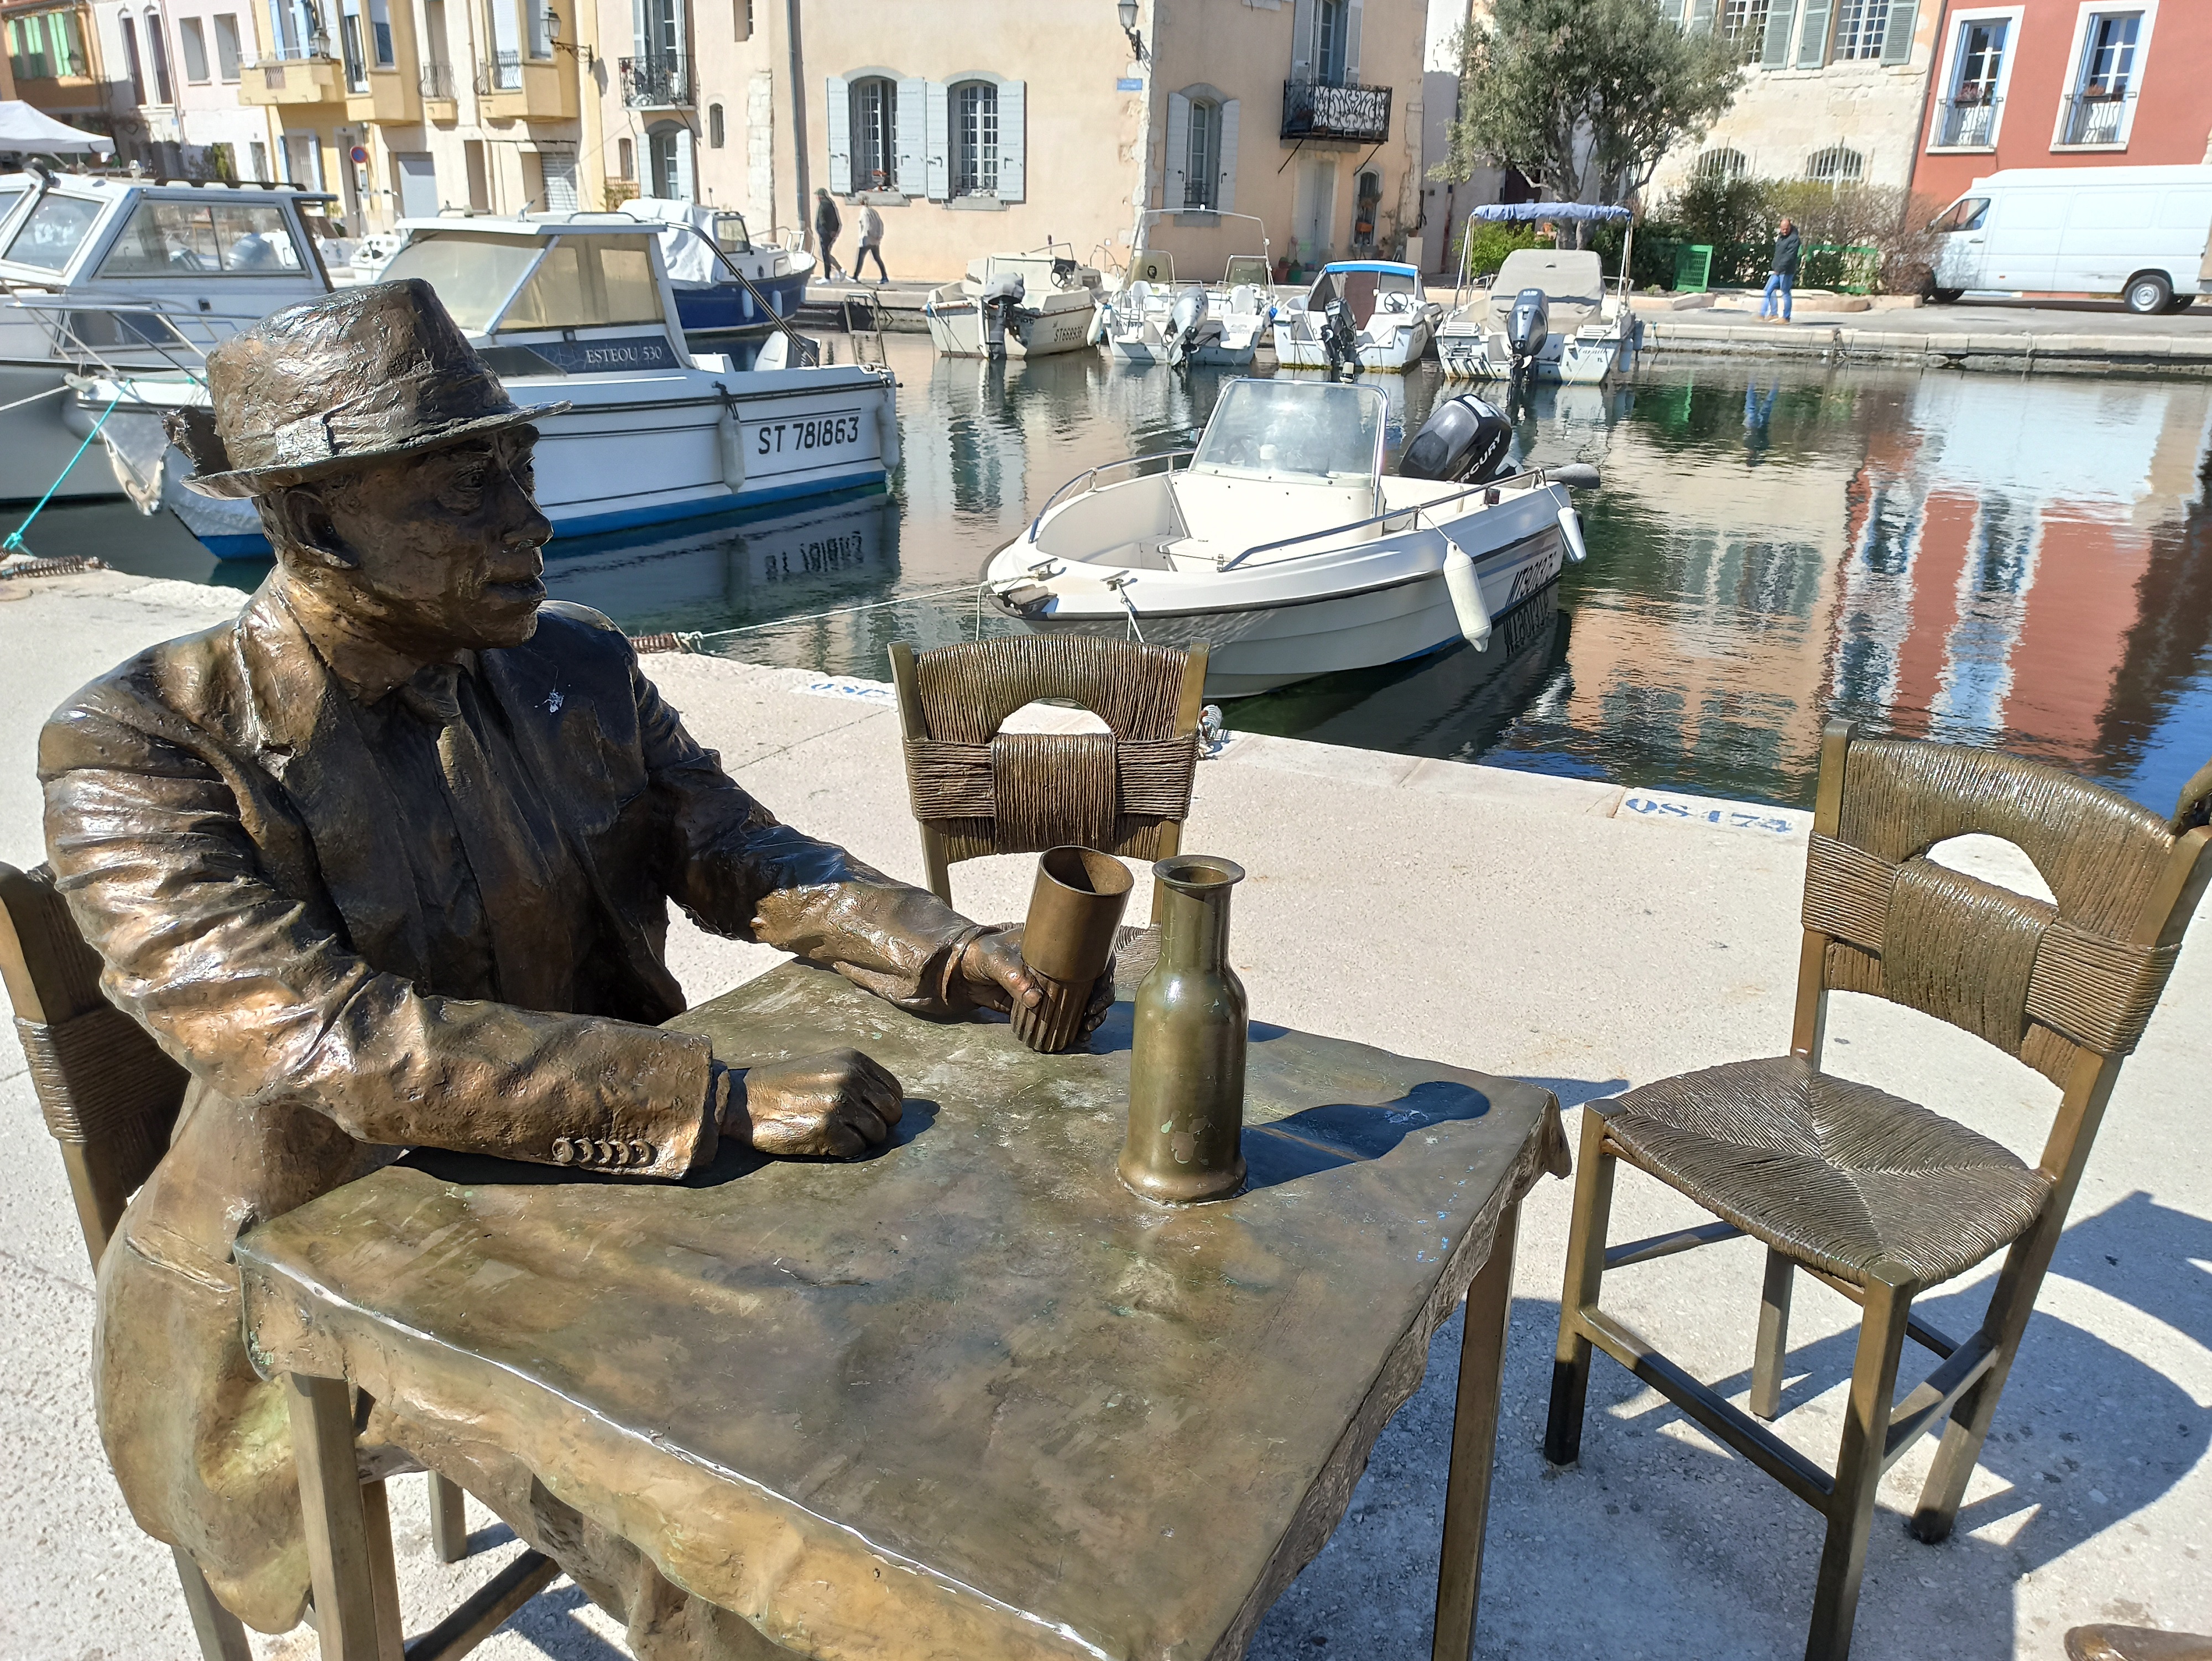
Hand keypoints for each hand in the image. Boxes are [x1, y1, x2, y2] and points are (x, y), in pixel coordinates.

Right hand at [723, 1048, 903, 1158]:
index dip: (884, 1109)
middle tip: (852, 1129)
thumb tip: (888, 1104)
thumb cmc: (784, 1087)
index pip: (895, 1092)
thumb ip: (857, 1079)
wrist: (743, 1100)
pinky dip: (842, 1150)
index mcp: (854, 1061)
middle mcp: (851, 1079)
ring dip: (858, 1139)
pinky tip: (821, 1140)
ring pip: (877, 1135)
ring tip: (833, 1133)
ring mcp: (840, 1104)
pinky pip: (855, 1149)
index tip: (866, 1115)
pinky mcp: (828, 1129)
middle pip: (892, 1115)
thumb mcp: (826, 1067)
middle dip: (876, 1126)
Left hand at [959, 926, 1116, 1039]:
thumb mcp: (996, 961)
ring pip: (1085, 998)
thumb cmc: (980, 954)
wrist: (960, 970)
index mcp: (1056, 945)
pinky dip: (1075, 1025)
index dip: (1103, 973)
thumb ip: (1014, 979)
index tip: (1098, 993)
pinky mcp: (1043, 1003)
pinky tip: (1078, 1036)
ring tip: (1086, 1030)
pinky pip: (1066, 1014)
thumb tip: (1036, 1001)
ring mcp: (1053, 984)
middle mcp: (1060, 964)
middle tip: (1092, 1016)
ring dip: (1091, 1015)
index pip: (1091, 954)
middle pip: (1094, 979)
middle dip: (1100, 999)